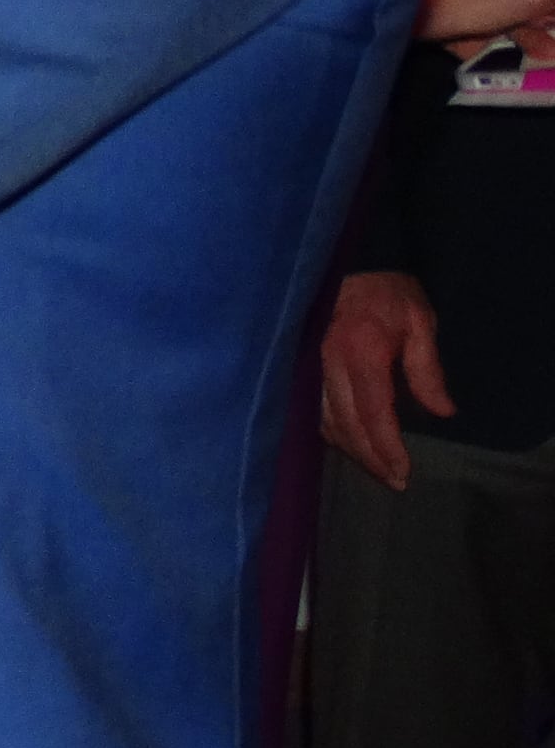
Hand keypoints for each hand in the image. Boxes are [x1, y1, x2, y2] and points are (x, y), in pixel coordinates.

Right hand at [319, 269, 450, 489]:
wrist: (351, 266)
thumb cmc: (390, 294)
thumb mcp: (421, 324)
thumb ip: (428, 370)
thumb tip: (443, 412)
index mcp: (360, 353)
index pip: (372, 411)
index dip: (386, 446)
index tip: (403, 471)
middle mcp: (329, 364)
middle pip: (345, 423)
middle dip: (370, 457)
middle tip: (395, 481)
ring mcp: (312, 365)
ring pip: (324, 419)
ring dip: (350, 448)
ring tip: (376, 468)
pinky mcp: (305, 365)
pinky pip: (313, 407)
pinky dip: (331, 431)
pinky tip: (348, 441)